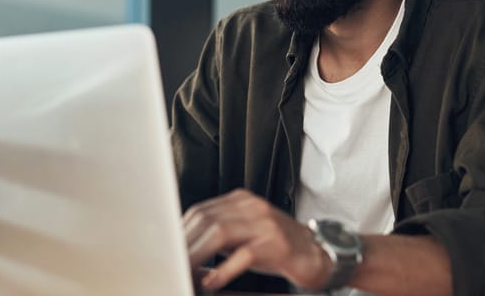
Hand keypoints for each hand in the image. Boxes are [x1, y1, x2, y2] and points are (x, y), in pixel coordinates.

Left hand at [183, 188, 331, 290]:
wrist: (318, 254)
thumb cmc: (278, 249)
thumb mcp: (244, 237)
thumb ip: (217, 238)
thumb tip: (184, 252)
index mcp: (240, 201)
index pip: (200, 212)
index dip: (180, 232)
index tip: (166, 251)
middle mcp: (252, 207)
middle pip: (206, 220)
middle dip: (184, 245)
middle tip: (170, 266)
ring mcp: (265, 223)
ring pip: (220, 232)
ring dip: (198, 255)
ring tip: (185, 273)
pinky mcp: (276, 244)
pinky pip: (244, 254)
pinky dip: (224, 269)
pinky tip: (212, 282)